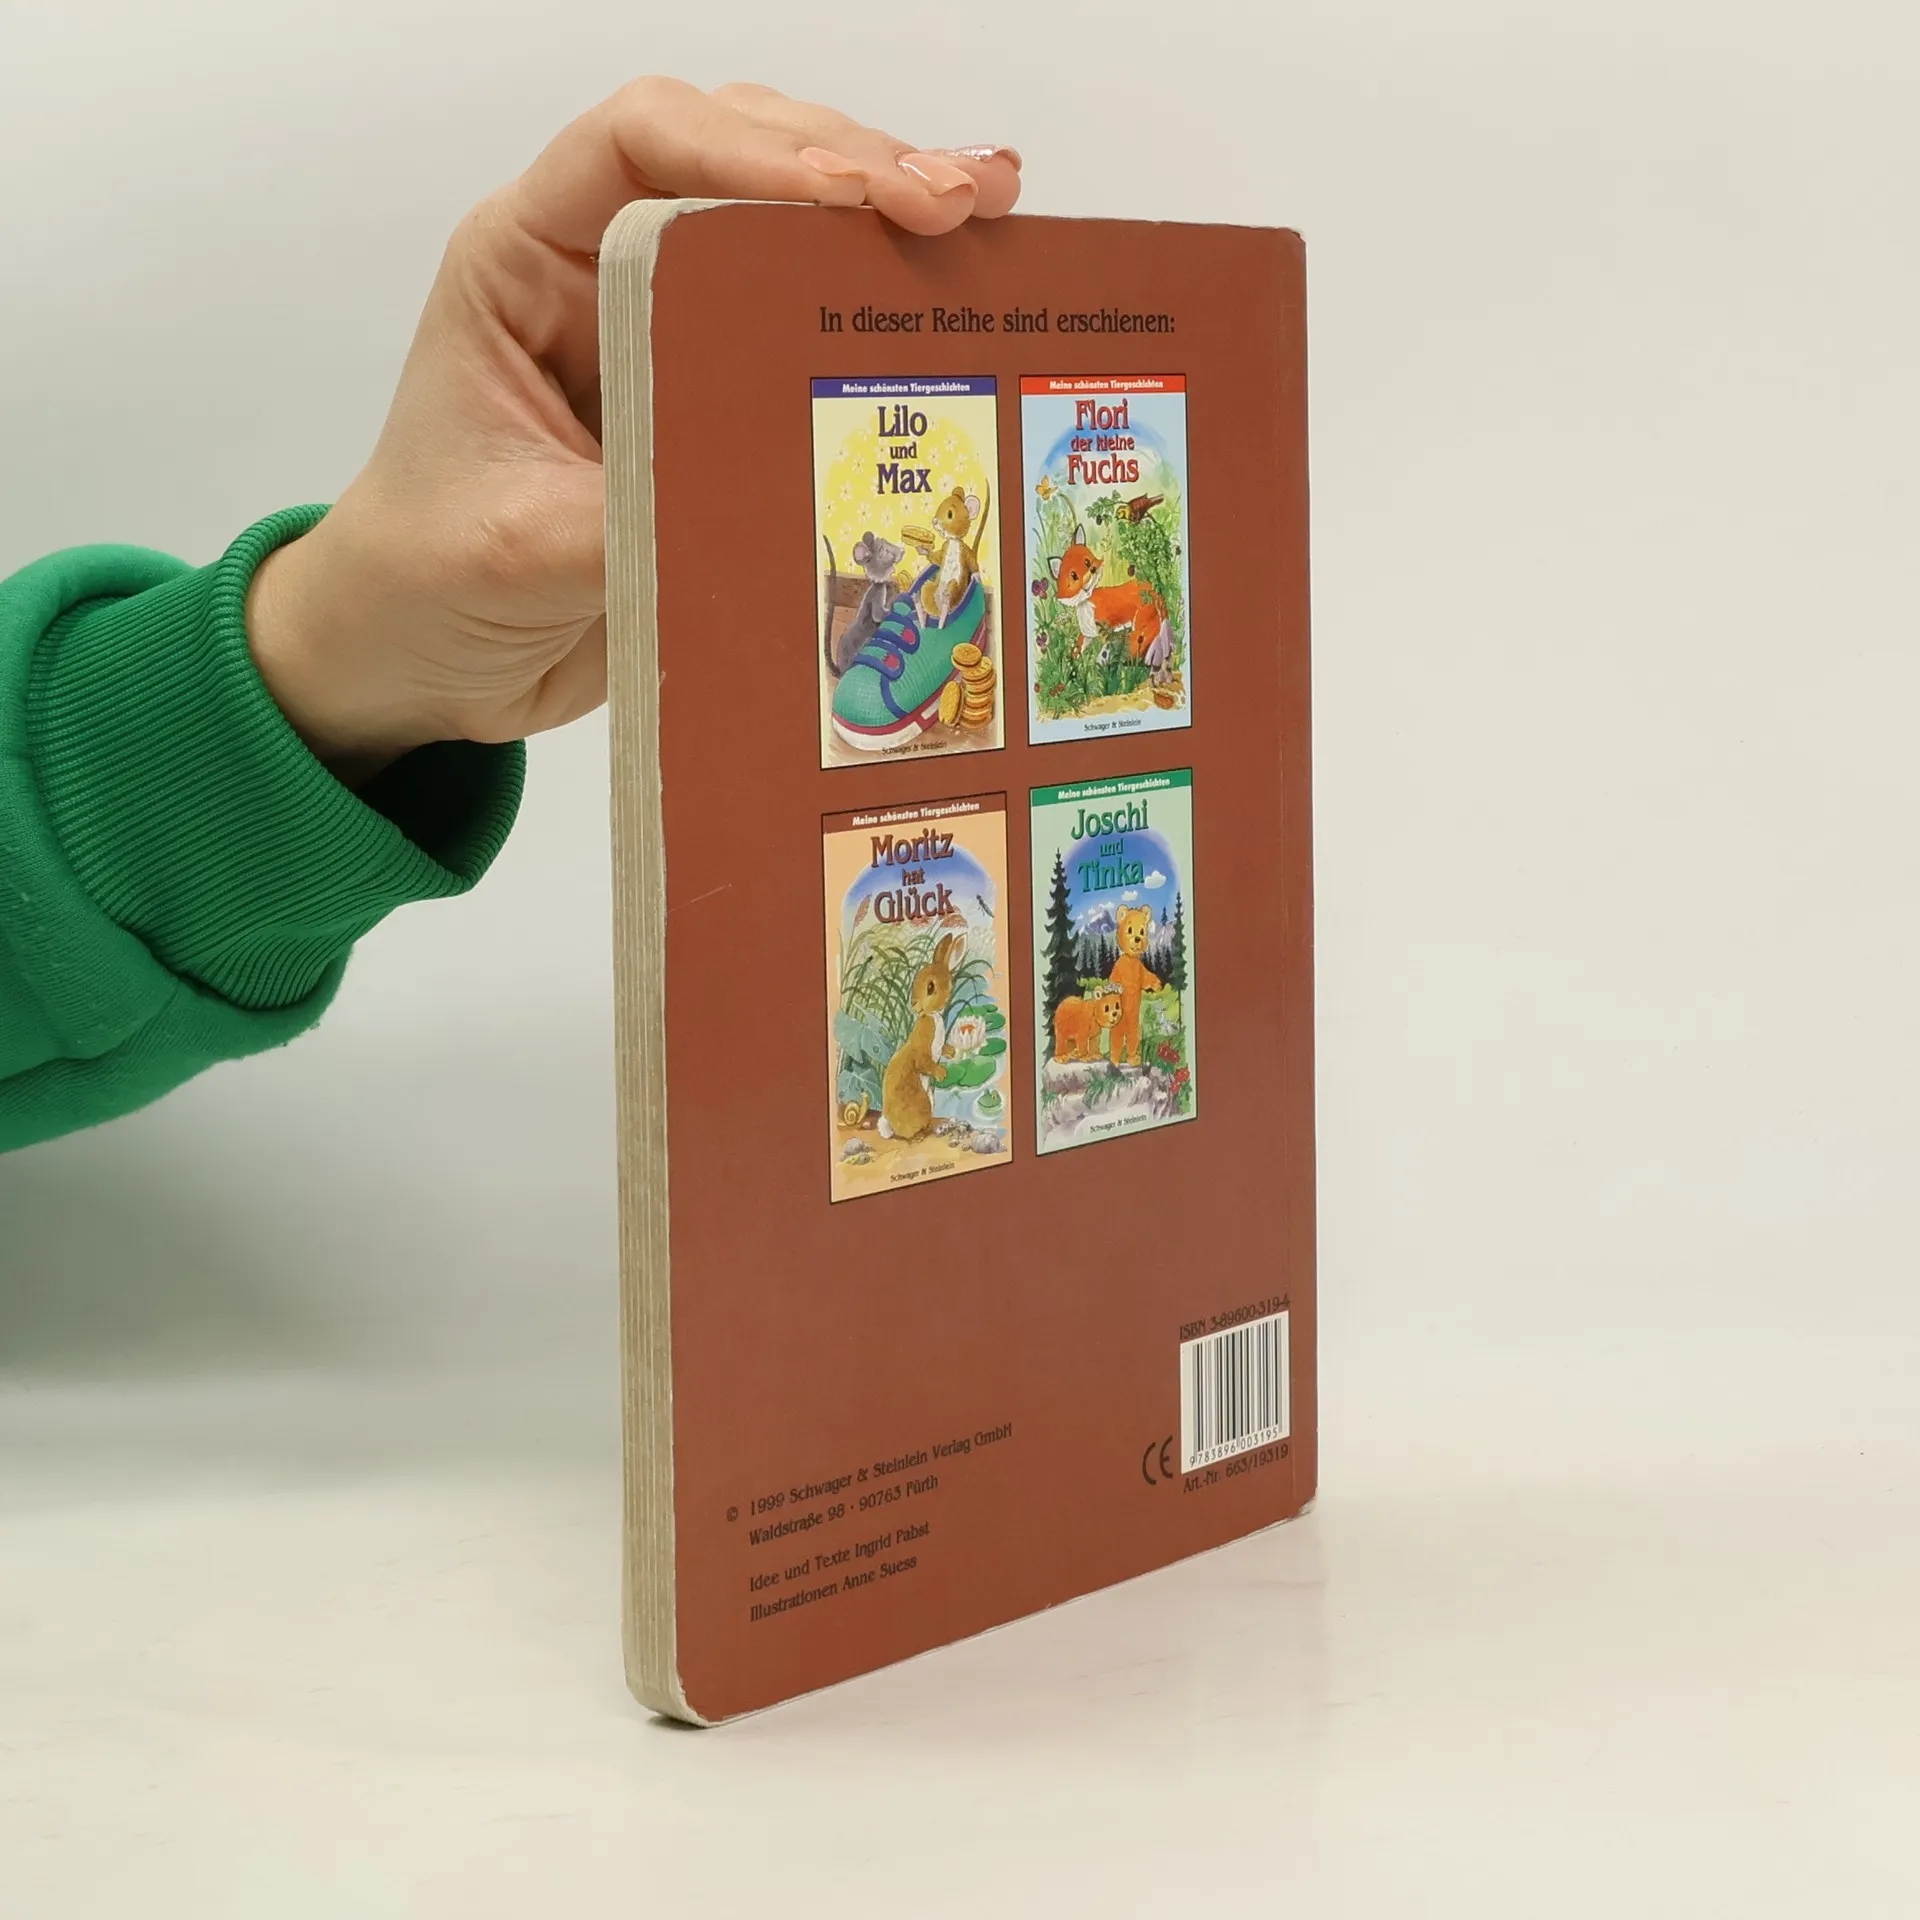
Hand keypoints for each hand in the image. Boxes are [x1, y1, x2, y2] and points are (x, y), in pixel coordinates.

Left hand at [246, 79, 1021, 779]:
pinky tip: (963, 288)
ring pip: (787, 224)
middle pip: (738, 153)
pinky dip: (885, 306)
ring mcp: (669, 332)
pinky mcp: (718, 402)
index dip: (750, 148)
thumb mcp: (520, 551)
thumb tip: (771, 503)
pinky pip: (810, 330)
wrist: (424, 658)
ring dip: (888, 213)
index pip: (639, 145)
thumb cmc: (428, 580)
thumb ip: (636, 514)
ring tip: (991, 217)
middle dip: (856, 164)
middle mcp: (603, 272)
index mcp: (526, 263)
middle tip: (960, 201)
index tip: (851, 197)